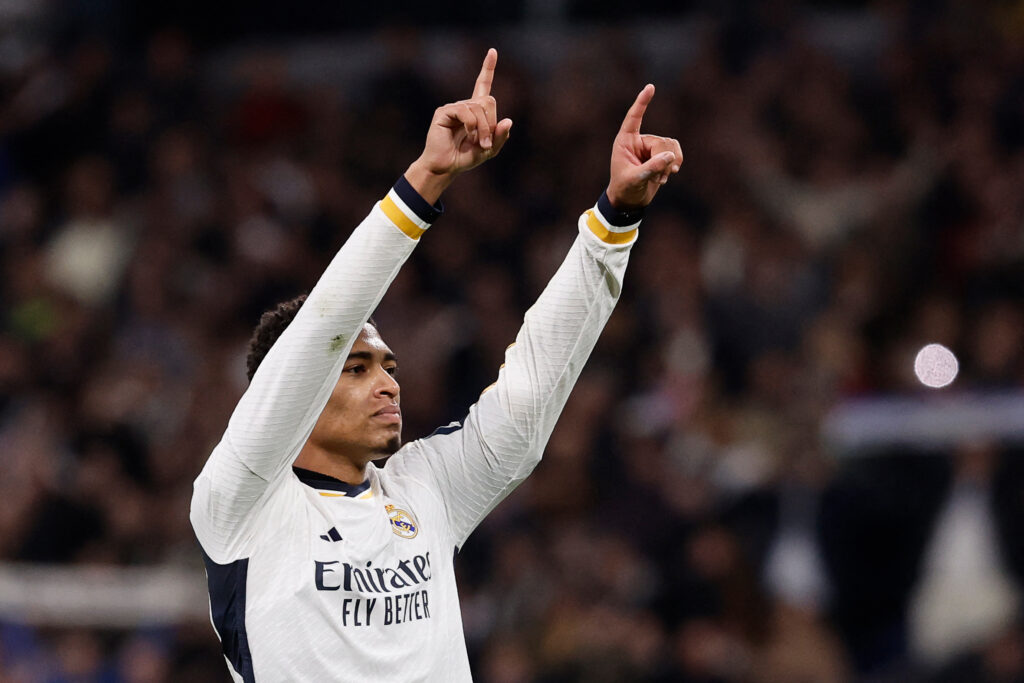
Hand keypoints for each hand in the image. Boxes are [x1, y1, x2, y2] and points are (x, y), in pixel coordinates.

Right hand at [405, 49, 513, 202]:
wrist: (445, 167)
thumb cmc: (465, 157)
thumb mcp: (489, 150)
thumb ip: (500, 137)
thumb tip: (509, 120)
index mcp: (476, 110)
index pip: (483, 85)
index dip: (488, 68)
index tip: (492, 51)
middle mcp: (465, 105)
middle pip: (488, 101)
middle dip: (491, 122)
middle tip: (487, 142)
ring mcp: (454, 107)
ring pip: (478, 108)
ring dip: (483, 128)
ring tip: (478, 143)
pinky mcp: (444, 112)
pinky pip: (465, 111)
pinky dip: (471, 125)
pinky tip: (468, 136)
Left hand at [606, 84, 682, 209]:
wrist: (630, 202)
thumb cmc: (625, 189)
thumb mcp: (635, 179)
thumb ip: (652, 168)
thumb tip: (671, 157)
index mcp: (625, 141)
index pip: (634, 118)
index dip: (642, 102)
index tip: (650, 87)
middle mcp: (639, 141)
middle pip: (661, 141)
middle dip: (663, 161)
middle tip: (657, 177)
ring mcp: (651, 148)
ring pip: (671, 146)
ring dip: (669, 165)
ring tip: (660, 179)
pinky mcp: (661, 155)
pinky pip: (676, 152)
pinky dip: (675, 164)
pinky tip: (667, 176)